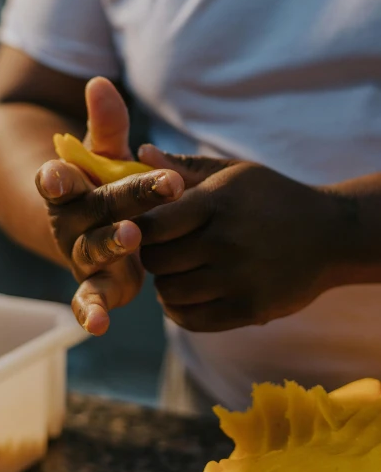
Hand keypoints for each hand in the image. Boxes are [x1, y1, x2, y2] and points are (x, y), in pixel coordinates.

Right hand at [36, 79, 183, 335]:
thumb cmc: (99, 179)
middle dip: (116, 206)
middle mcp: (68, 221)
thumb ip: (105, 123)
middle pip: (90, 213)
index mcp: (65, 186)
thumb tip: (101, 82)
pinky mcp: (97, 282)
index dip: (54, 178)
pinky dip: (92, 311)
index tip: (57, 173)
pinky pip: (90, 298)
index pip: (56, 179)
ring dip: (109, 248)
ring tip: (131, 240)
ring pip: (92, 252)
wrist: (85, 220)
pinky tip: (99, 324)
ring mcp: (81, 253)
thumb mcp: (102, 151)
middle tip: (135, 207)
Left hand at [136, 147, 339, 331]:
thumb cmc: (271, 198)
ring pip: (170, 292)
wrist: (330, 234)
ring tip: (177, 272)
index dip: (140, 228)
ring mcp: (239, 278)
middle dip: (152, 257)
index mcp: (217, 202)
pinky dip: (179, 310)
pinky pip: (192, 319)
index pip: (151, 224)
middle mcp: (226, 241)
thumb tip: (141, 152)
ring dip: (166, 285)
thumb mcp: (232, 173)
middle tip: (163, 251)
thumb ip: (184, 167)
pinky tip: (186, 295)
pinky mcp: (250, 309)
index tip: (149, 228)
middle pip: (156, 261)